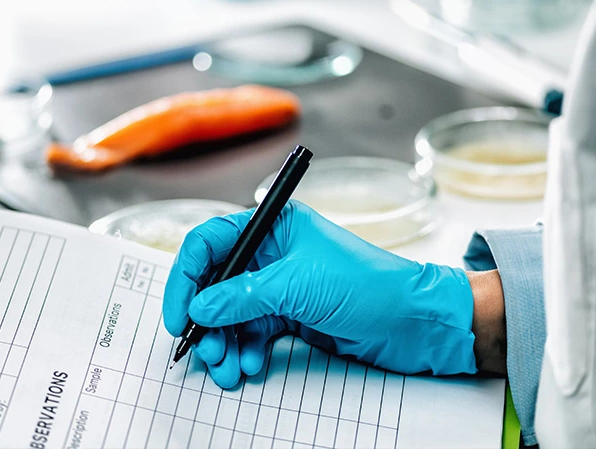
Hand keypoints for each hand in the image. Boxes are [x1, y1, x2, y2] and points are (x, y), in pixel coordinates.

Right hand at [163, 201, 477, 387]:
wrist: (415, 323)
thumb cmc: (371, 285)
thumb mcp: (299, 286)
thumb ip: (243, 296)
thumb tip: (200, 307)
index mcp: (273, 227)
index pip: (210, 242)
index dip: (187, 277)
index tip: (180, 313)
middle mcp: (271, 254)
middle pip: (216, 284)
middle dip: (205, 320)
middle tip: (205, 350)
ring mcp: (280, 286)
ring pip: (232, 314)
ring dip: (223, 342)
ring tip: (227, 368)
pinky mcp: (290, 316)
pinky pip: (252, 333)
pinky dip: (246, 350)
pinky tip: (250, 365)